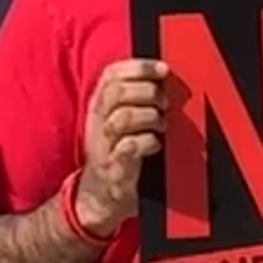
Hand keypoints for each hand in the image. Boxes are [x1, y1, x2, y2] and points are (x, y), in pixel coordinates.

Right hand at [73, 58, 168, 236]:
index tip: (163, 69)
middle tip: (165, 101)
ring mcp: (104, 146)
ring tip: (162, 124)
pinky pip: (129, 147)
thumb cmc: (117, 152)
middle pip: (117, 92)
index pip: (111, 75)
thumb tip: (164, 76)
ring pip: (123, 117)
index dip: (138, 67)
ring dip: (150, 116)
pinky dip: (147, 142)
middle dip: (147, 90)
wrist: (99, 196)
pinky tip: (156, 144)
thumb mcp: (118, 120)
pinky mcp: (114, 168)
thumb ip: (134, 97)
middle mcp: (97, 122)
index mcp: (99, 106)